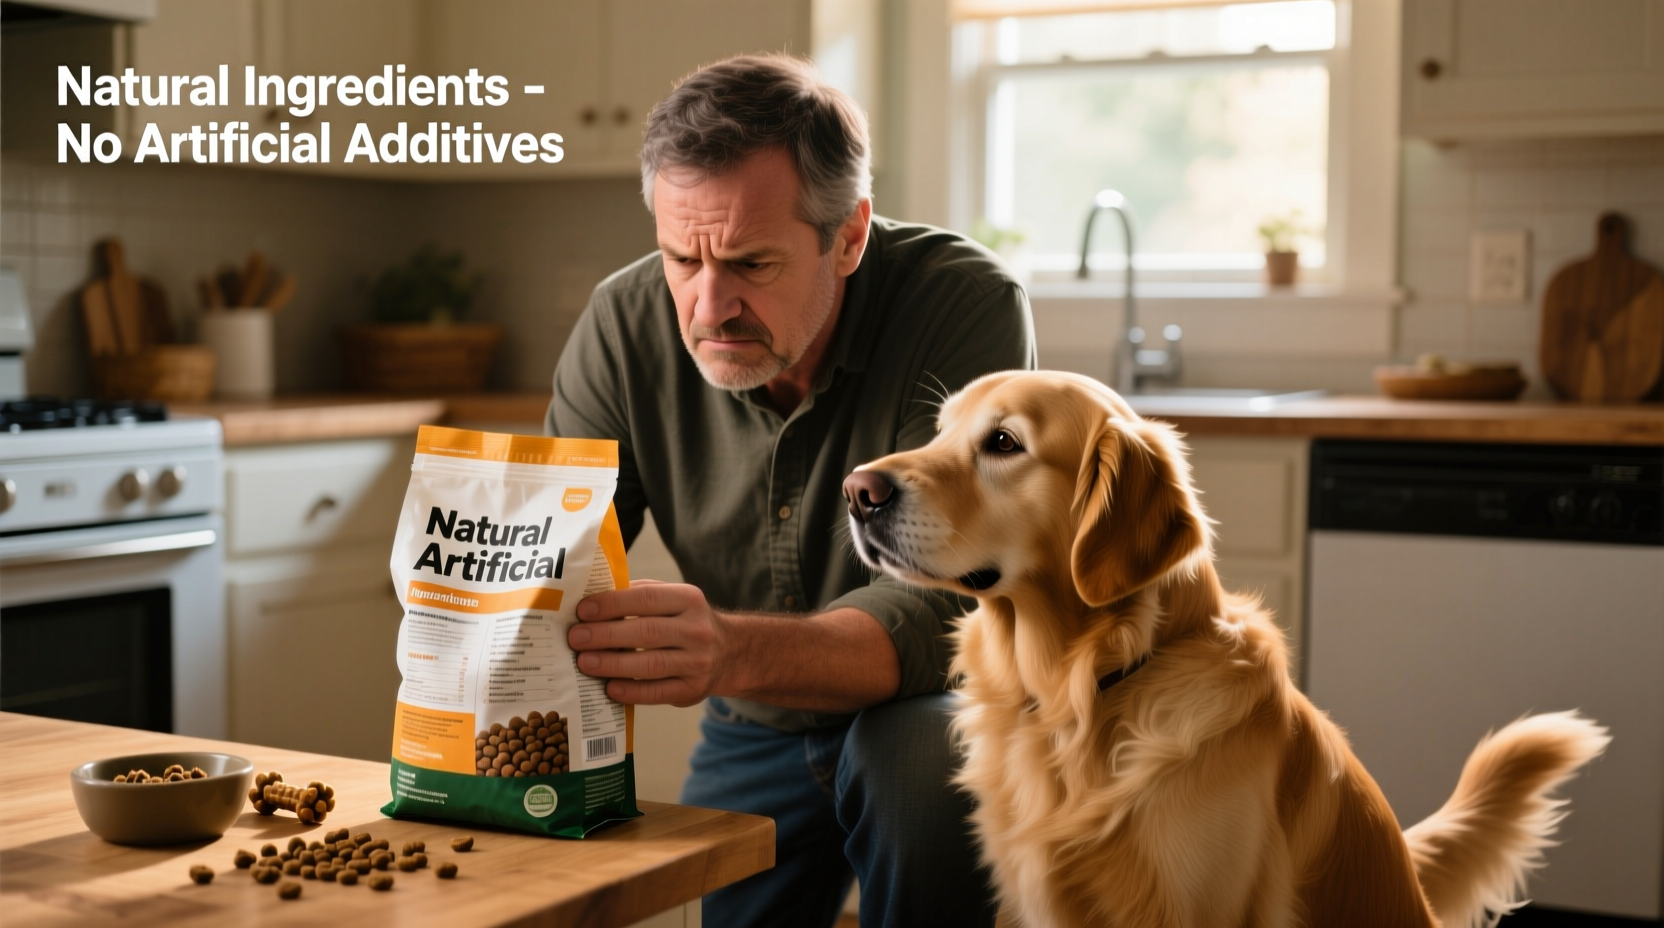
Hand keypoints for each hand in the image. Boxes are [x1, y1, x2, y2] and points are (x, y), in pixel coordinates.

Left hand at [568, 580, 729, 706]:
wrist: (729, 652)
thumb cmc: (684, 622)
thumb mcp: (672, 599)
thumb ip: (638, 595)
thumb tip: (591, 598)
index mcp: (688, 599)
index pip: (646, 598)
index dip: (613, 604)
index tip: (583, 610)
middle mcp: (696, 629)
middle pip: (646, 632)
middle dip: (606, 635)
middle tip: (576, 638)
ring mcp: (697, 662)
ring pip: (651, 664)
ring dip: (613, 664)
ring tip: (584, 663)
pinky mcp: (692, 689)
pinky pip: (657, 692)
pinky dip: (631, 690)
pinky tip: (609, 688)